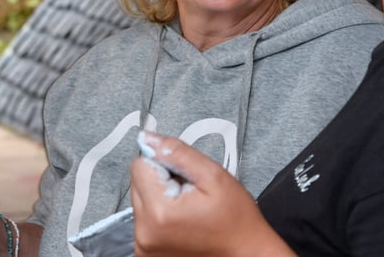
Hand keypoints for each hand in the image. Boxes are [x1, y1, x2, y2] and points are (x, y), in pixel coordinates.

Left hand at [130, 132, 293, 256]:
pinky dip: (161, 213)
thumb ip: (177, 152)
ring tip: (189, 207)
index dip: (166, 163)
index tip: (186, 176)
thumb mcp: (213, 176)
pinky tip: (183, 219)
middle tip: (191, 192)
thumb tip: (148, 138)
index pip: (140, 164)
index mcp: (159, 212)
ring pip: (141, 198)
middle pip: (138, 182)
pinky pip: (145, 218)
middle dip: (163, 180)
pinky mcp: (146, 251)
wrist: (245, 252)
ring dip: (162, 196)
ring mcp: (144, 245)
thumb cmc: (235, 220)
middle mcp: (145, 232)